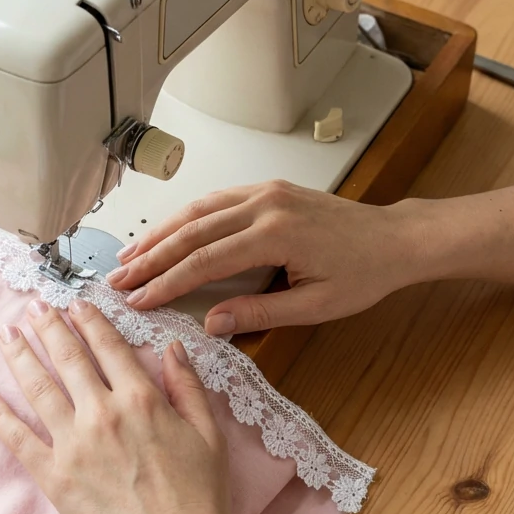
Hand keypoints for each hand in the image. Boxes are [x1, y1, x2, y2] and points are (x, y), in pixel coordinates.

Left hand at [0, 298, 235, 513]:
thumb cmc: (201, 498)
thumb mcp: (208, 434)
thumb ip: (187, 386)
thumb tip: (171, 347)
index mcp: (141, 399)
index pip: (107, 345)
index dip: (88, 320)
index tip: (74, 303)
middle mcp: (102, 413)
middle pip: (67, 357)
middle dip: (48, 327)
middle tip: (34, 307)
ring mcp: (73, 445)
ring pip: (37, 387)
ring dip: (19, 356)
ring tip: (6, 334)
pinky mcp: (54, 477)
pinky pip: (17, 438)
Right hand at [107, 181, 423, 335]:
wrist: (396, 238)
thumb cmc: (363, 273)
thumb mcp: (316, 305)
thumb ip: (260, 313)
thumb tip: (211, 324)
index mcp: (275, 234)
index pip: (205, 260)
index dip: (166, 281)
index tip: (138, 299)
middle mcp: (264, 204)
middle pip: (191, 230)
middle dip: (150, 256)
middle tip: (117, 278)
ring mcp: (264, 191)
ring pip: (197, 209)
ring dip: (159, 232)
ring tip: (128, 254)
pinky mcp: (267, 189)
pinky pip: (215, 200)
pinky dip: (184, 217)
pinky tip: (165, 232)